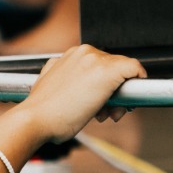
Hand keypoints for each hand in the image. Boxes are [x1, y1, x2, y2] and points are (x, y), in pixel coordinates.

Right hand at [11, 44, 144, 142]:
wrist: (35, 120)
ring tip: (107, 114)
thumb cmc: (42, 112)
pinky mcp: (108, 71)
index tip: (99, 104)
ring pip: (123, 70)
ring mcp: (96, 60)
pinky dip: (138, 80)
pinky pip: (134, 68)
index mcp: (68, 56)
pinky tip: (129, 99)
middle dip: (113, 91)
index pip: (98, 65)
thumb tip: (79, 88)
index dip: (102, 86)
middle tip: (106, 113)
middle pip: (112, 67)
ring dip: (120, 94)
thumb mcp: (52, 87)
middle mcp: (83, 52)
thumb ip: (66, 80)